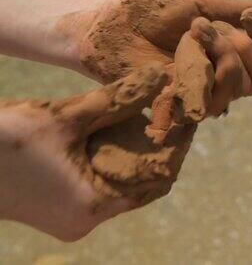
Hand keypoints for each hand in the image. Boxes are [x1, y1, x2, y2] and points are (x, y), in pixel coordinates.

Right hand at [0, 66, 192, 240]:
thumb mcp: (64, 117)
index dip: (176, 149)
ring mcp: (73, 221)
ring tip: (148, 123)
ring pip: (123, 188)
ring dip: (135, 157)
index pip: (158, 180)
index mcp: (94, 206)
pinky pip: (103, 189)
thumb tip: (158, 77)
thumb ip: (116, 99)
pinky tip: (116, 137)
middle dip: (158, 151)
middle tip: (169, 118)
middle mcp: (87, 221)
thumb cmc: (4, 141)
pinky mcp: (62, 212)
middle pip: (143, 186)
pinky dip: (114, 165)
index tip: (185, 119)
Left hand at [57, 0, 251, 116]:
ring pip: (240, 89)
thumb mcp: (196, 4)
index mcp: (228, 53)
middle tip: (214, 29)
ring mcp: (202, 93)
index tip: (249, 17)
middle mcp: (220, 76)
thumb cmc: (148, 12)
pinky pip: (210, 101)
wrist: (107, 25)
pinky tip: (184, 52)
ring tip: (195, 36)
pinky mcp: (182, 106)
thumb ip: (233, 9)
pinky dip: (204, 72)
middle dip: (248, 50)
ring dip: (226, 58)